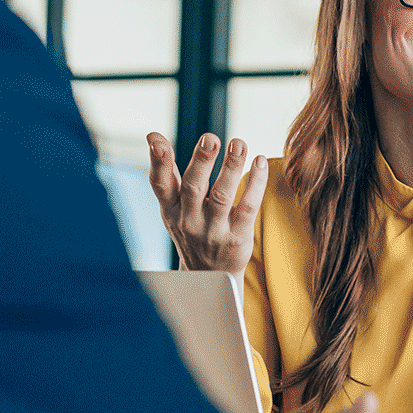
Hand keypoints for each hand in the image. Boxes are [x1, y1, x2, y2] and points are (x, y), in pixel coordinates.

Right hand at [146, 131, 266, 273]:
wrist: (209, 278)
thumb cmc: (191, 230)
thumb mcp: (173, 207)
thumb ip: (167, 172)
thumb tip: (152, 134)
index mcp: (171, 210)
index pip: (161, 184)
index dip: (158, 161)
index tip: (155, 138)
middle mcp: (189, 221)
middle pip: (194, 188)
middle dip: (201, 162)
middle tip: (210, 138)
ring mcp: (214, 231)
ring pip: (223, 196)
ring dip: (231, 167)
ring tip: (239, 143)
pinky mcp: (237, 238)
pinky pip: (248, 207)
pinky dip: (255, 184)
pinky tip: (260, 162)